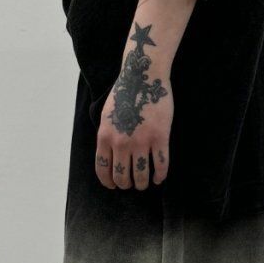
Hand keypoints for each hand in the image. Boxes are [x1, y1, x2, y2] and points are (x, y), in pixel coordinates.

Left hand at [95, 26, 172, 190]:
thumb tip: (108, 155)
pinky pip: (160, 164)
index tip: (113, 186)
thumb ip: (106, 136)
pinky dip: (160, 175)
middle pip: (122, 176)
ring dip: (142, 183)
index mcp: (105, 137)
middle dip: (126, 185)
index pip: (103, 169)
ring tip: (145, 184)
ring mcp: (141, 141)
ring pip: (141, 174)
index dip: (108, 182)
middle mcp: (121, 143)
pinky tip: (159, 178)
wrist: (143, 77)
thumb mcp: (106, 115)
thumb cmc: (125, 93)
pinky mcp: (160, 138)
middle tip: (131, 185)